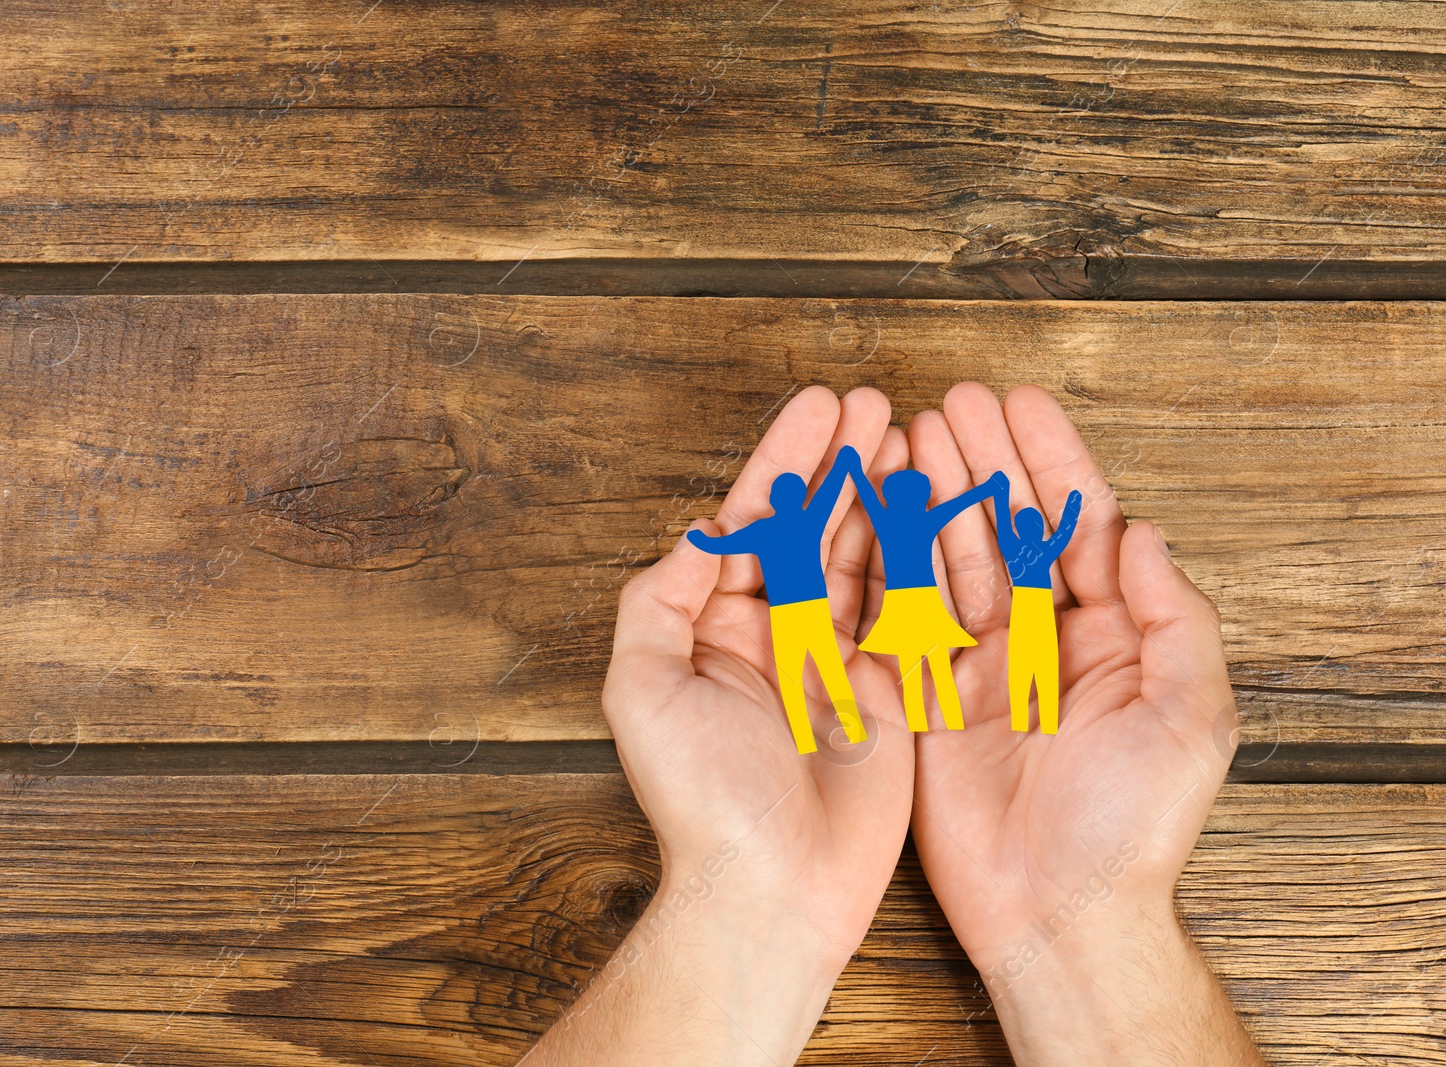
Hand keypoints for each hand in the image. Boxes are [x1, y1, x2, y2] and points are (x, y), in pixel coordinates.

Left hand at [522, 386, 915, 1065]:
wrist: (773, 888)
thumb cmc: (700, 798)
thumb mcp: (642, 687)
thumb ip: (655, 600)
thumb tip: (691, 533)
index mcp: (712, 627)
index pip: (751, 522)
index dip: (784, 460)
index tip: (819, 407)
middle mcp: (774, 634)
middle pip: (812, 526)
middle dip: (840, 462)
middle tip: (873, 403)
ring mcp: (834, 657)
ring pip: (864, 554)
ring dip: (883, 493)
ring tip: (908, 432)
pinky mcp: (889, 686)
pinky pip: (909, 605)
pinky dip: (923, 553)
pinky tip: (936, 503)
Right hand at [904, 383, 1261, 1064]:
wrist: (1054, 912)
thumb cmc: (1132, 825)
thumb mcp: (1189, 716)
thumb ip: (1178, 619)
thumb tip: (1142, 532)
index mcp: (1113, 634)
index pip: (1079, 524)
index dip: (1051, 459)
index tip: (1020, 402)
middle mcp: (1045, 637)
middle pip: (1009, 525)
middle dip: (983, 458)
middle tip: (952, 399)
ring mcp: (982, 662)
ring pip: (953, 554)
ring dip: (934, 491)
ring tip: (908, 429)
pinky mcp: (927, 694)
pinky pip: (908, 610)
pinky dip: (892, 556)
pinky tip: (879, 506)